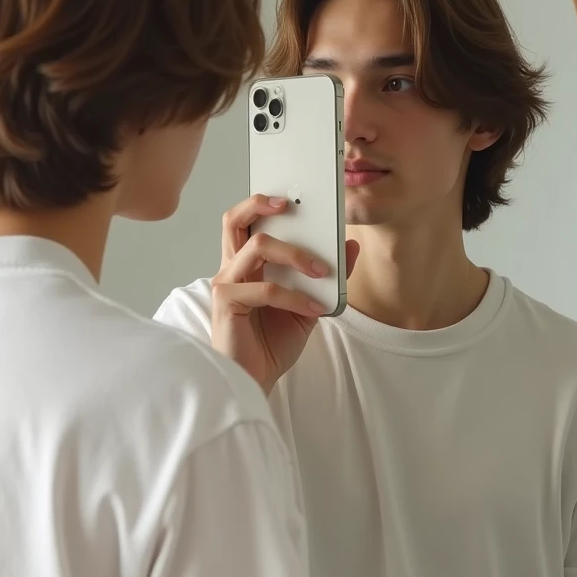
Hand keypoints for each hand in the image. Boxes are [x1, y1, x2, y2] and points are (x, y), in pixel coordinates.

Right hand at [211, 195, 359, 393]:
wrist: (256, 381)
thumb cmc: (271, 345)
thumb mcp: (309, 306)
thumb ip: (328, 278)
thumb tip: (350, 246)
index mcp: (246, 266)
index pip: (246, 222)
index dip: (262, 202)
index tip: (294, 195)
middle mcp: (231, 269)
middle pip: (234, 219)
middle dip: (261, 204)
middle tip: (292, 206)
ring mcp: (226, 285)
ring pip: (257, 246)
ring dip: (295, 254)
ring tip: (321, 271)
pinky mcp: (227, 304)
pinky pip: (265, 289)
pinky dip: (295, 297)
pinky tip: (313, 309)